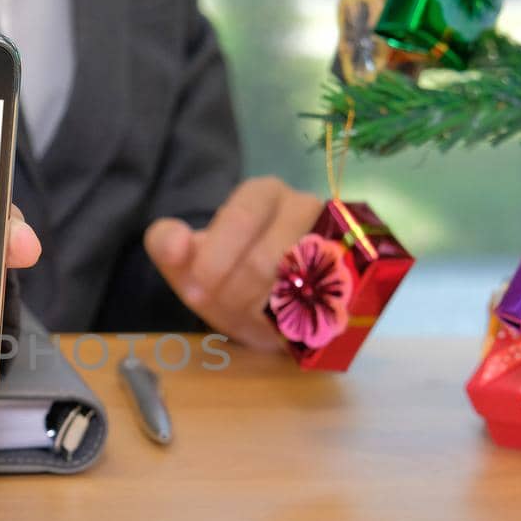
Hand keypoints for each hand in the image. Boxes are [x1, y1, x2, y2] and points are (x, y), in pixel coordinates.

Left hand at [143, 177, 322, 350]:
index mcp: (261, 194)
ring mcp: (335, 240)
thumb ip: (168, 247)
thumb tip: (176, 241)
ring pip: (295, 285)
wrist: (268, 311)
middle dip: (235, 294)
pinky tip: (283, 326)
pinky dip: (297, 323)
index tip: (197, 290)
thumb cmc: (228, 279)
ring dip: (265, 313)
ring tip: (253, 318)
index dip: (215, 259)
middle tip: (225, 310)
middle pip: (266, 258)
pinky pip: (324, 305)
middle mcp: (305, 207)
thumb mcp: (189, 266)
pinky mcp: (353, 278)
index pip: (241, 218)